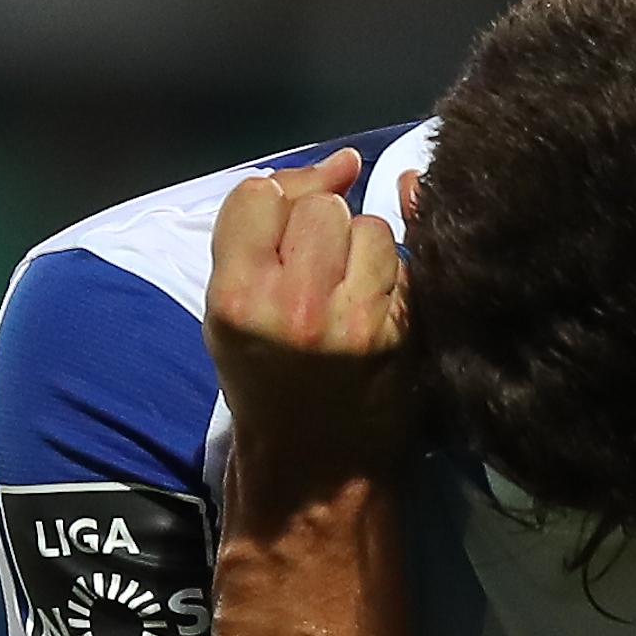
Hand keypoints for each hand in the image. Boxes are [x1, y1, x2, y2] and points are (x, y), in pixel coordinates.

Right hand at [203, 149, 408, 520]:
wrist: (315, 473)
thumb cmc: (264, 387)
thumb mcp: (230, 314)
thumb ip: (261, 235)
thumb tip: (343, 162)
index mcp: (235, 299)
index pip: (257, 194)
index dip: (275, 203)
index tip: (282, 232)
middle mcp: (294, 305)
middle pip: (320, 206)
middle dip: (321, 227)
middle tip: (316, 274)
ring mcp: (354, 320)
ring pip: (371, 227)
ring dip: (363, 250)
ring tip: (349, 295)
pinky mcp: (402, 333)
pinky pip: (406, 263)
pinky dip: (394, 278)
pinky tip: (378, 310)